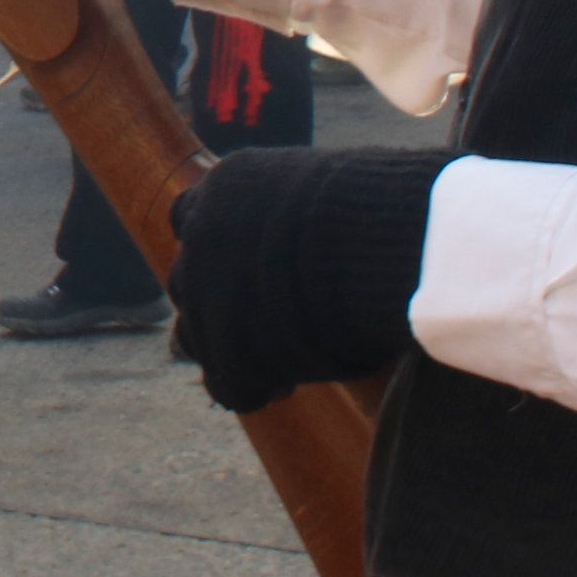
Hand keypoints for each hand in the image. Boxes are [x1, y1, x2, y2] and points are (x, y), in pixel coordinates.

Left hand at [165, 148, 451, 414]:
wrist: (385, 243)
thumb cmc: (386, 210)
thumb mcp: (328, 190)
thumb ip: (296, 212)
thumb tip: (317, 232)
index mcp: (225, 186)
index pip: (193, 216)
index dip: (226, 249)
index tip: (262, 267)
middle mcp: (202, 236)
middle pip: (190, 280)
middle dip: (226, 303)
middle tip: (277, 321)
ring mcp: (207, 295)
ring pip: (195, 336)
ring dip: (233, 350)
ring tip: (283, 360)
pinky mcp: (229, 352)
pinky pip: (228, 385)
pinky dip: (253, 389)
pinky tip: (288, 385)